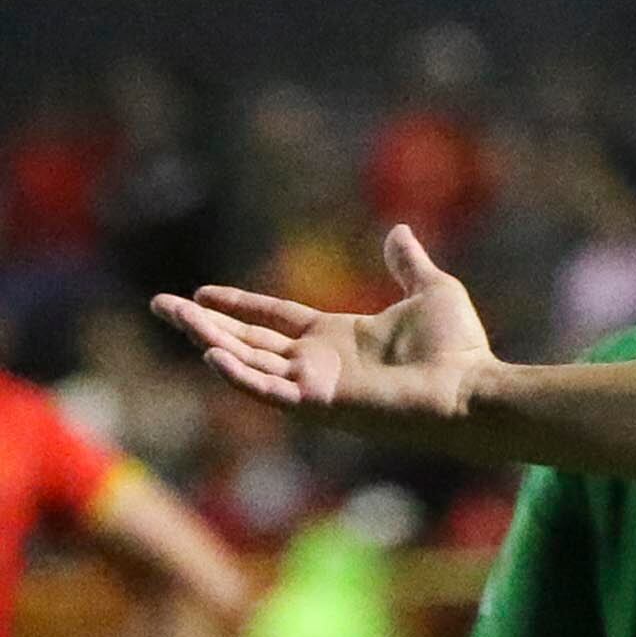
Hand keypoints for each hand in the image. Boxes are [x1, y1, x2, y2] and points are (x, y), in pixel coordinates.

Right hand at [152, 227, 497, 435]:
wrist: (474, 388)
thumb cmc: (459, 350)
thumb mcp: (431, 292)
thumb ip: (407, 265)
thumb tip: (400, 232)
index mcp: (337, 339)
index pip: (275, 320)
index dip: (240, 306)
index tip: (203, 293)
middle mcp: (319, 364)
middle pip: (248, 342)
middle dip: (204, 325)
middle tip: (160, 305)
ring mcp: (317, 387)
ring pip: (248, 363)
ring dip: (209, 341)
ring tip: (173, 317)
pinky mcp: (321, 404)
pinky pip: (269, 391)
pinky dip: (239, 376)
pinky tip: (211, 354)